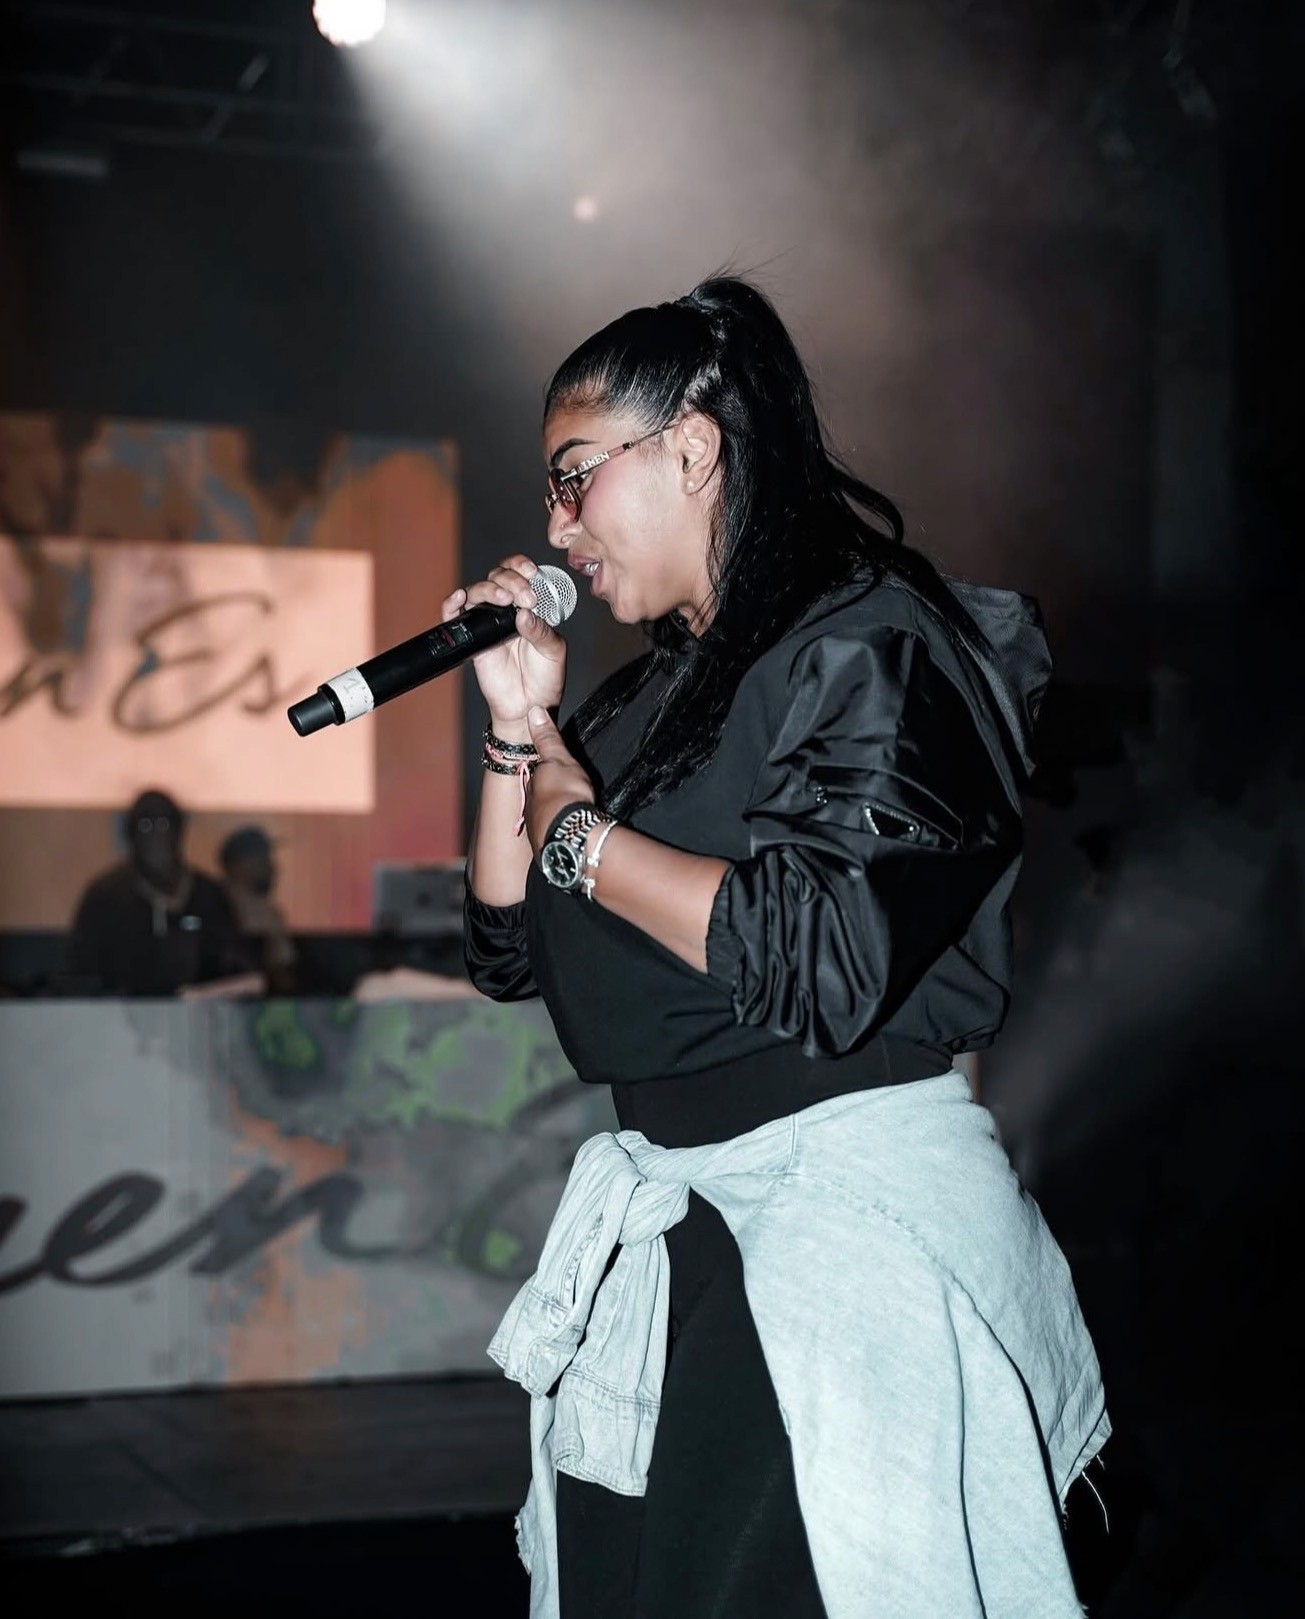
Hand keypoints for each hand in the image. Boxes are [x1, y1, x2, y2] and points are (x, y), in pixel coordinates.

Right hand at [439, 555, 566, 735]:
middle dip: (511, 579)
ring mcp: (487, 623)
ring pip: (477, 590)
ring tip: (504, 598)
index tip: (531, 573)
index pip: (520, 574)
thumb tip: (524, 614)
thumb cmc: (544, 678)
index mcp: (528, 607)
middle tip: (524, 597)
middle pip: (497, 576)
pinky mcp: (471, 639)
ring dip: (488, 587)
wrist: (528, 706)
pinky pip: (454, 616)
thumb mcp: (553, 651)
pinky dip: (452, 604)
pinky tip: (460, 598)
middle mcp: (506, 610)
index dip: (521, 567)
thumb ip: (541, 631)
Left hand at [525, 705, 594, 854]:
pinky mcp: (546, 847)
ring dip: (555, 817)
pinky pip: (552, 835)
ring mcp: (536, 828)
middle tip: (568, 797)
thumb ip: (548, 738)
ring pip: (544, 818)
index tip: (558, 773)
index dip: (547, 772)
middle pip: (540, 798)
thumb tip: (533, 711)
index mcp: (534, 783)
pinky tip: (570, 834)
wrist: (570, 835)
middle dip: (550, 798)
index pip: (537, 774)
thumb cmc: (566, 795)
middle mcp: (530, 807)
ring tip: (570, 817)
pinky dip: (560, 833)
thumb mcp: (559, 759)